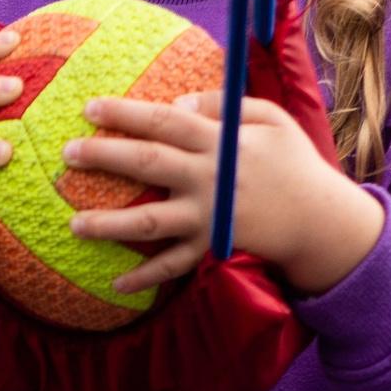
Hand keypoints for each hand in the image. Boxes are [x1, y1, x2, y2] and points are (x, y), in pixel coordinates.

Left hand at [65, 91, 382, 298]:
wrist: (322, 220)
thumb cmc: (295, 163)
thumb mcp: (271, 119)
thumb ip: (224, 105)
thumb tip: (176, 106)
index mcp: (221, 143)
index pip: (165, 121)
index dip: (126, 113)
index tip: (90, 108)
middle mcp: (209, 179)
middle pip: (148, 164)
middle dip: (105, 156)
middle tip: (68, 153)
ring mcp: (208, 218)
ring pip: (150, 221)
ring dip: (110, 224)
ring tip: (74, 224)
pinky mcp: (212, 249)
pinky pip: (174, 267)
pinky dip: (146, 278)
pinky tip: (116, 284)